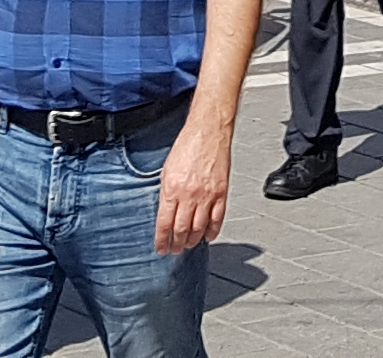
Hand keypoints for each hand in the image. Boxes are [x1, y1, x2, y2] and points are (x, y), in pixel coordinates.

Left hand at [154, 114, 231, 253]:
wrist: (208, 132)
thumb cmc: (187, 146)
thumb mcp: (167, 170)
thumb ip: (166, 192)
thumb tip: (166, 212)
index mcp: (172, 189)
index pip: (164, 224)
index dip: (162, 240)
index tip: (161, 248)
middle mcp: (189, 195)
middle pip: (181, 230)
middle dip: (176, 244)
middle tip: (174, 250)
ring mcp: (207, 196)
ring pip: (199, 228)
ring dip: (192, 241)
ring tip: (188, 246)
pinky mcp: (221, 193)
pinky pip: (217, 219)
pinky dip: (212, 231)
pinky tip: (207, 236)